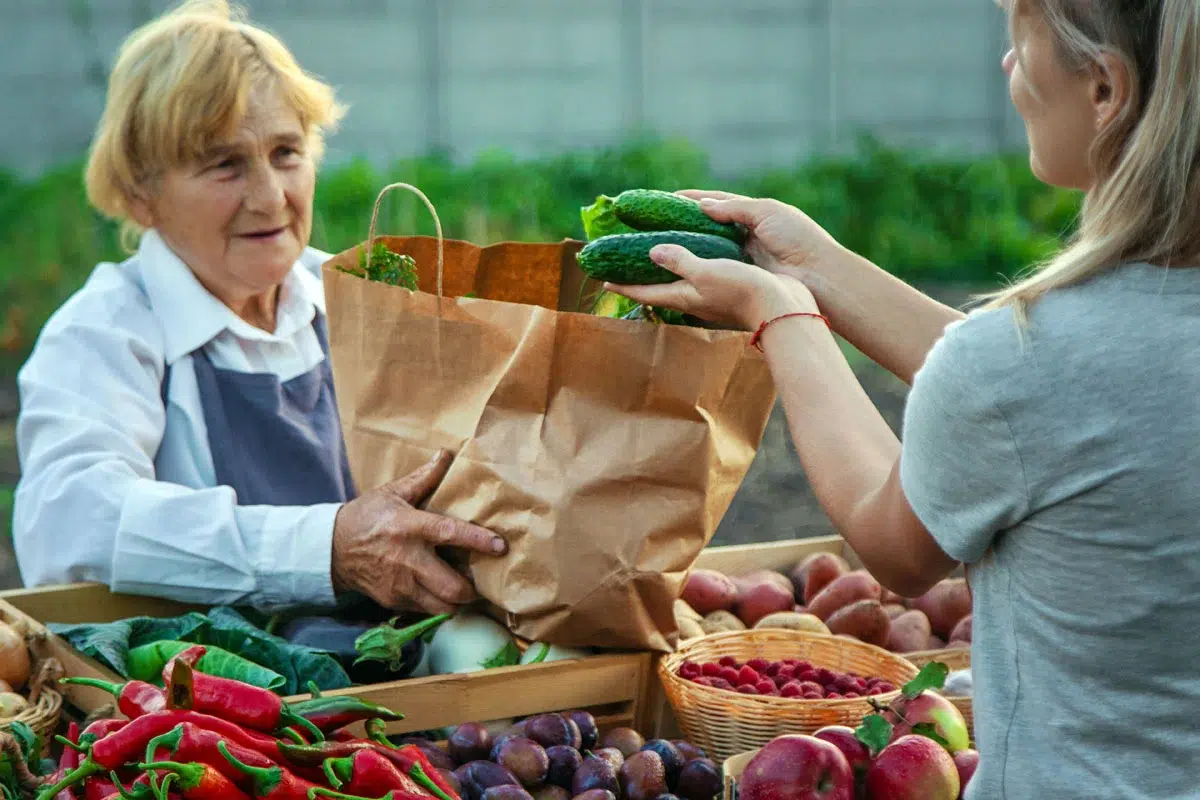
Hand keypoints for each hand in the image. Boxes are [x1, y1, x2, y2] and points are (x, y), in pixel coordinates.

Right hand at [331, 450, 506, 614]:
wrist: (332, 549)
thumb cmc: (366, 516)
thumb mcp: (392, 492)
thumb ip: (423, 478)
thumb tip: (446, 454)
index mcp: (409, 527)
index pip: (448, 533)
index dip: (476, 541)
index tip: (499, 545)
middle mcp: (407, 560)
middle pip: (451, 586)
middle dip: (472, 589)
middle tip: (481, 579)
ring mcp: (400, 585)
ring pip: (442, 606)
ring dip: (459, 602)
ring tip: (465, 590)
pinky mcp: (394, 601)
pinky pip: (427, 611)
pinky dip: (439, 605)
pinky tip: (443, 594)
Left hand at [604, 243, 819, 331]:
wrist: (782, 307)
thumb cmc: (741, 291)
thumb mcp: (705, 273)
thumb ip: (679, 262)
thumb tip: (652, 253)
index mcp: (684, 296)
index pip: (646, 294)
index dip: (624, 287)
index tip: (603, 283)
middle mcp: (695, 299)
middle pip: (660, 290)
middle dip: (641, 280)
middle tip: (624, 268)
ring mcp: (712, 296)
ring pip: (681, 283)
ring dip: (666, 272)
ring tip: (655, 258)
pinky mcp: (729, 289)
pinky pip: (702, 275)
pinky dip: (691, 264)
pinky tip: (696, 255)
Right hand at [676, 190, 844, 285]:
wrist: (817, 274)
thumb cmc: (796, 237)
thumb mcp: (767, 212)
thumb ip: (735, 208)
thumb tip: (704, 206)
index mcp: (754, 213)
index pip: (717, 201)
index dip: (693, 199)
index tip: (668, 197)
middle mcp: (744, 235)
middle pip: (708, 225)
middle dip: (683, 223)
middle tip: (657, 222)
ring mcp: (742, 256)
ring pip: (707, 248)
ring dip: (686, 245)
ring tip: (660, 243)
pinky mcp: (742, 276)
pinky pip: (714, 268)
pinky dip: (697, 265)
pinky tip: (678, 265)